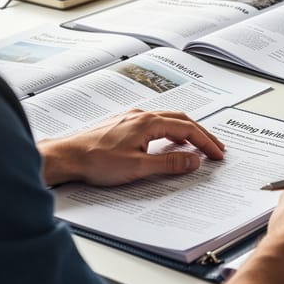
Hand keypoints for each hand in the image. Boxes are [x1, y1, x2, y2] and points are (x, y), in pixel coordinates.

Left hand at [37, 109, 224, 185]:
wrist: (66, 157)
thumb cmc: (96, 161)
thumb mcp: (138, 167)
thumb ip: (169, 164)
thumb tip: (194, 160)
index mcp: (148, 122)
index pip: (187, 129)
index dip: (205, 142)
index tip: (217, 154)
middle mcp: (141, 116)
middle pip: (181, 120)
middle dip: (201, 134)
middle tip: (216, 148)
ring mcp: (131, 119)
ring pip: (168, 120)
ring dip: (186, 132)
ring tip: (198, 145)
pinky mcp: (123, 126)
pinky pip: (155, 124)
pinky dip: (170, 132)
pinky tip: (168, 143)